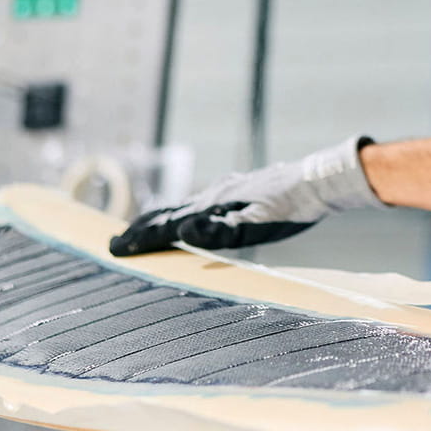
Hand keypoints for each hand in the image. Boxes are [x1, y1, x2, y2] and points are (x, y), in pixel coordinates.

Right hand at [108, 136, 385, 255]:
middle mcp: (213, 195)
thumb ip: (219, 229)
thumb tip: (182, 229)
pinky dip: (183, 212)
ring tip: (144, 229)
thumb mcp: (257, 224)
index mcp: (212, 206)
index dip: (140, 239)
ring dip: (159, 220)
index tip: (114, 249)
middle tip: (116, 241)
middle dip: (140, 229)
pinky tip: (191, 214)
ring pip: (183, 206)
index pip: (166, 224)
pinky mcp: (239, 190)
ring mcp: (225, 191)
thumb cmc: (290, 209)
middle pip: (168, 213)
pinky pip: (201, 203)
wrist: (317, 182)